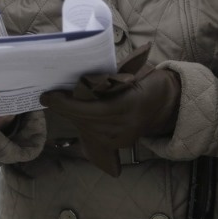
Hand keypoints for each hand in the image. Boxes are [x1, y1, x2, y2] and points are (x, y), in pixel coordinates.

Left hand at [39, 44, 180, 176]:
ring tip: (59, 104)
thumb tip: (76, 77)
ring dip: (72, 117)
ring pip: (89, 131)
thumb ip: (106, 80)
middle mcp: (127, 126)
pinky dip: (83, 125)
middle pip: (86, 121)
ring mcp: (125, 138)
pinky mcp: (123, 144)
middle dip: (65, 110)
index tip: (48, 96)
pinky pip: (96, 137)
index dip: (67, 105)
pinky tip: (74, 115)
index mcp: (129, 105)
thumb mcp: (128, 74)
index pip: (91, 110)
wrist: (169, 101)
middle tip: (49, 98)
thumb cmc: (147, 80)